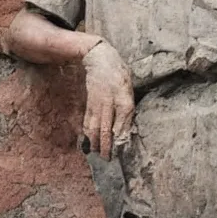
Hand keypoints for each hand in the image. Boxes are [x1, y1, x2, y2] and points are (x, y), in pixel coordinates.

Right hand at [82, 41, 134, 159]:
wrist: (100, 58)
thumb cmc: (119, 74)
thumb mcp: (129, 88)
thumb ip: (129, 107)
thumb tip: (126, 128)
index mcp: (125, 101)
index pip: (122, 126)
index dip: (120, 140)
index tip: (120, 152)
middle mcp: (111, 104)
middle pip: (107, 130)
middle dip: (106, 146)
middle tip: (107, 160)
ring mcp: (98, 104)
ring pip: (95, 127)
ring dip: (95, 142)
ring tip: (95, 154)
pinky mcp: (90, 103)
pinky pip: (88, 120)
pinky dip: (87, 131)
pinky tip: (86, 141)